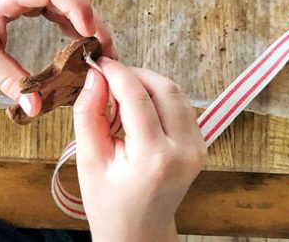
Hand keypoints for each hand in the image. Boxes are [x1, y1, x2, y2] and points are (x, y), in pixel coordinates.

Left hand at [0, 0, 113, 118]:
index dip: (77, 7)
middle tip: (107, 51)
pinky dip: (70, 22)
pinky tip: (80, 43)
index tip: (92, 34)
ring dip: (84, 21)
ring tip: (100, 51)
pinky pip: (55, 3)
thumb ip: (10, 80)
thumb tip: (35, 107)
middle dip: (90, 19)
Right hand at [73, 58, 205, 241]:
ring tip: (121, 93)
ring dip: (147, 82)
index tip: (99, 63)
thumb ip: (88, 113)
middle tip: (109, 76)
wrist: (138, 232)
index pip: (137, 96)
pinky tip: (139, 106)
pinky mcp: (200, 145)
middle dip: (134, 73)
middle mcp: (183, 150)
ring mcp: (197, 148)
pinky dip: (159, 96)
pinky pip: (181, 105)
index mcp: (154, 158)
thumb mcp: (89, 161)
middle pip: (162, 88)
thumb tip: (95, 76)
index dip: (117, 72)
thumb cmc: (109, 203)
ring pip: (175, 92)